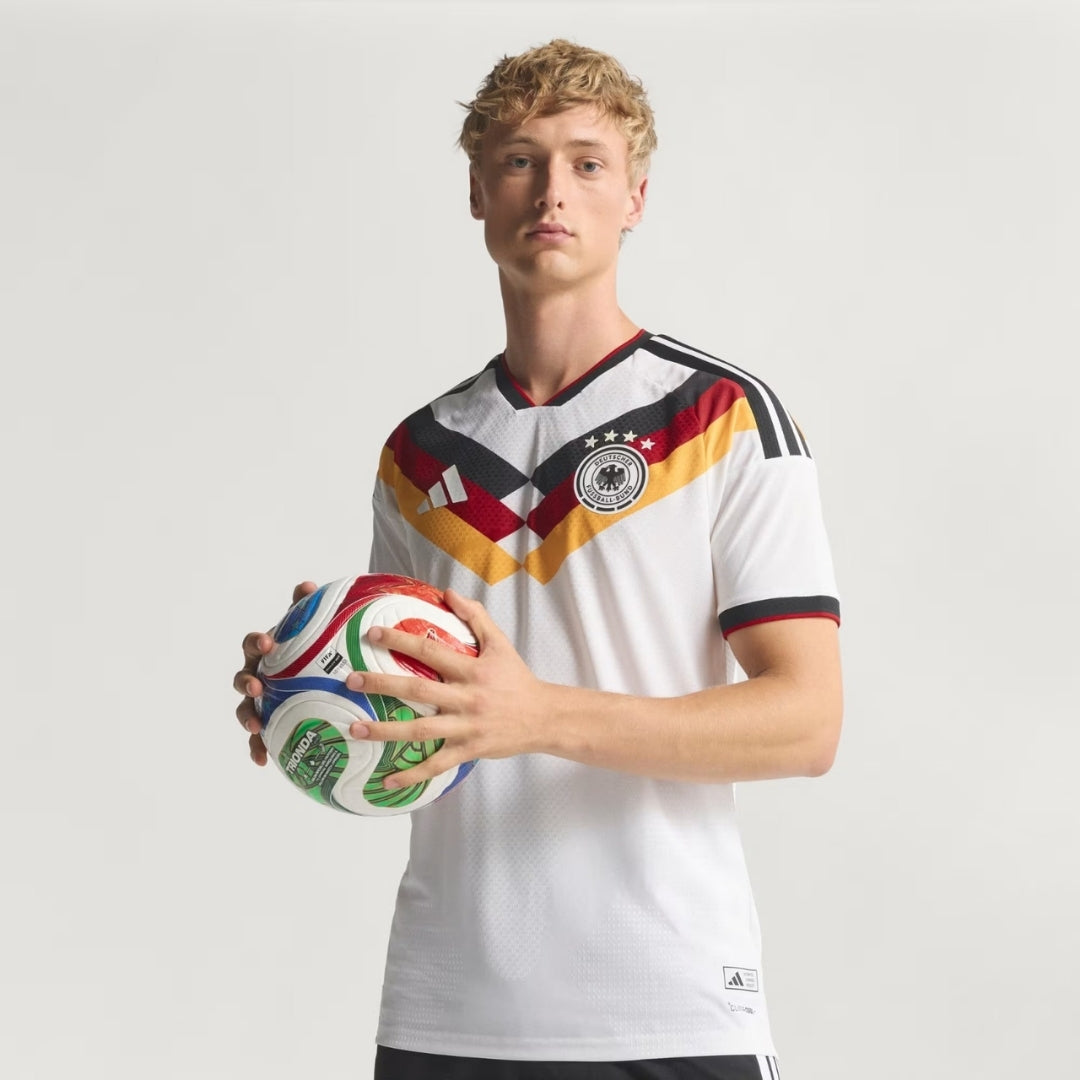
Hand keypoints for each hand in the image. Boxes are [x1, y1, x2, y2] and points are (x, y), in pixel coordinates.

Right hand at [233, 580, 317, 765]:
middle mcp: (257, 674)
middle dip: (245, 683)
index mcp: (265, 652)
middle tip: (257, 687)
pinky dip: (257, 747)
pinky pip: (259, 737)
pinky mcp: (267, 721)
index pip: (253, 644)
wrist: (315, 670)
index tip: (268, 645)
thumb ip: (307, 608)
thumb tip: (306, 586)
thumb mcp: (310, 627)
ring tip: (256, 727)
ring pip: (245, 709)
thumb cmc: (308, 647)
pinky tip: (262, 760)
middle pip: (242, 678)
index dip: (256, 643)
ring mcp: (259, 700)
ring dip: (247, 717)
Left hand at [344, 589, 546, 788]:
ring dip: (385, 731)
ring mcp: (465, 727)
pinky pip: (436, 765)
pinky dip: (411, 776)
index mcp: (471, 670)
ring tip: (355, 729)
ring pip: (420, 731)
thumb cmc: (517, 679)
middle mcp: (466, 698)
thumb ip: (475, 617)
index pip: (430, 650)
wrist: (543, 717)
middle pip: (417, 690)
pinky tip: (386, 782)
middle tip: (350, 680)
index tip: (372, 634)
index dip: (400, 640)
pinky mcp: (468, 751)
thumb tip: (448, 593)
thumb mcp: (500, 644)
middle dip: (381, 684)